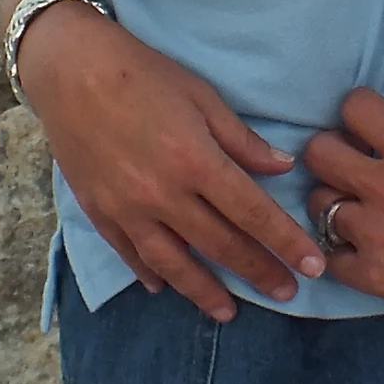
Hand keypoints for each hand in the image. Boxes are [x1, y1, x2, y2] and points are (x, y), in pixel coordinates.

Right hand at [13, 0, 326, 321]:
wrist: (71, 70)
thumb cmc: (144, 73)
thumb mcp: (202, 97)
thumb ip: (242, 140)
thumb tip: (283, 168)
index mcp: (196, 161)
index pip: (253, 213)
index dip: (286, 243)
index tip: (313, 266)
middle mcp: (163, 195)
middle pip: (221, 245)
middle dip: (259, 272)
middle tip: (288, 294)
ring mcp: (128, 209)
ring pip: (174, 264)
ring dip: (206, 292)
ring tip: (230, 313)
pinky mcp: (99, 212)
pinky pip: (131, 254)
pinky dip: (151, 274)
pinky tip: (166, 287)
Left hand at [304, 89, 383, 342]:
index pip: (356, 107)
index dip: (355, 115)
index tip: (362, 130)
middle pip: (319, 153)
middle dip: (328, 157)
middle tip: (344, 170)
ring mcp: (375, 233)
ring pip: (318, 205)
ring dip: (333, 208)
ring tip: (353, 216)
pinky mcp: (372, 275)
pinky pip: (330, 257)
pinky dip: (341, 256)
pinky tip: (360, 255)